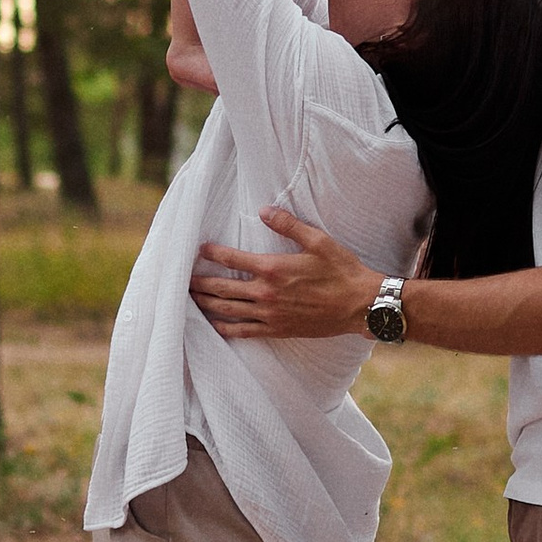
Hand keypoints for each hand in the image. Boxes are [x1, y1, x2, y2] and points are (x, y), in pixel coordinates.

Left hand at [192, 209, 381, 339]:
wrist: (359, 305)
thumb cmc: (341, 270)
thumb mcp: (318, 241)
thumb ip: (288, 225)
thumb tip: (265, 210)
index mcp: (273, 269)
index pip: (233, 260)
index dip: (213, 253)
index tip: (201, 249)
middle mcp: (266, 294)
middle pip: (222, 289)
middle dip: (200, 283)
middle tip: (183, 279)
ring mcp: (270, 315)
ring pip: (227, 311)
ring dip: (206, 304)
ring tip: (191, 299)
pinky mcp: (277, 329)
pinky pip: (243, 331)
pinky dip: (225, 327)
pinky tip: (214, 325)